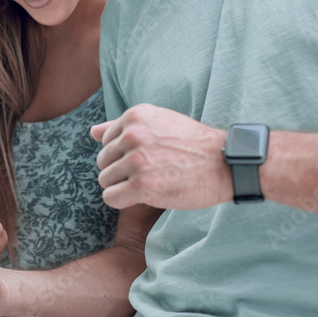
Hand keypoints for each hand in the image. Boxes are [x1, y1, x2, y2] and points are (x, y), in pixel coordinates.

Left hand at [91, 103, 230, 209]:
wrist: (225, 163)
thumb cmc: (192, 144)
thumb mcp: (159, 123)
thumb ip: (122, 126)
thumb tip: (92, 131)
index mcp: (134, 116)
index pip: (105, 140)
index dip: (122, 154)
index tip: (146, 158)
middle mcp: (133, 135)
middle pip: (103, 161)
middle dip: (120, 171)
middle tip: (147, 174)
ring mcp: (137, 160)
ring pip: (105, 180)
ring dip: (122, 187)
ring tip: (147, 184)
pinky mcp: (142, 185)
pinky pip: (111, 197)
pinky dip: (121, 201)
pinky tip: (141, 197)